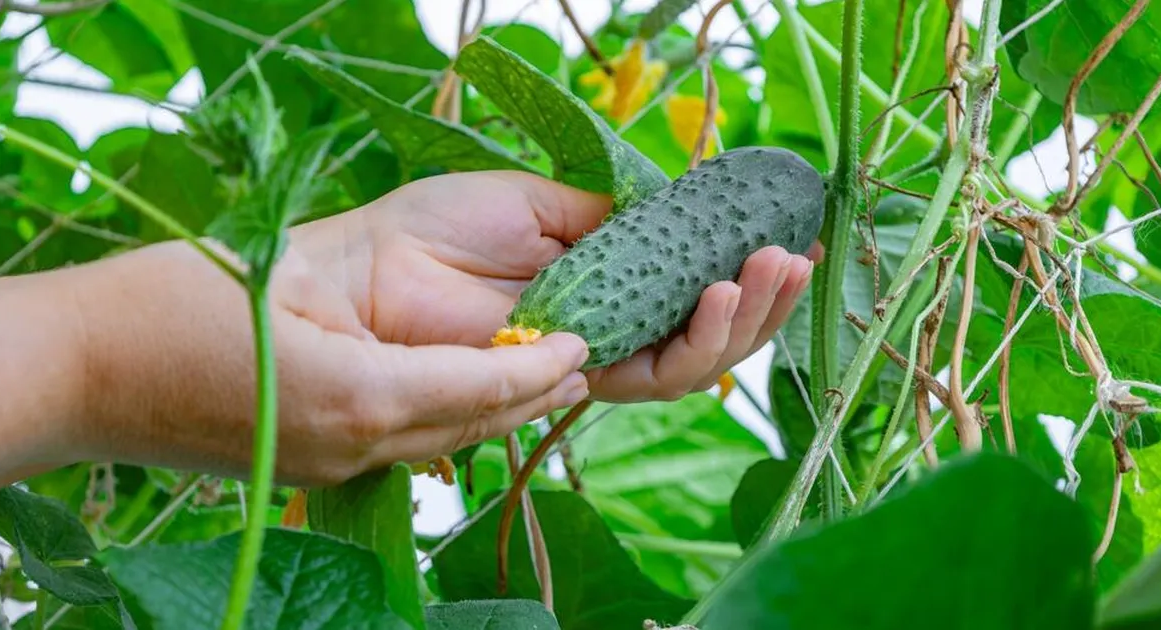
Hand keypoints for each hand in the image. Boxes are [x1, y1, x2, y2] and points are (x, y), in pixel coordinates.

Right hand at [0, 240, 589, 493]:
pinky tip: (459, 394)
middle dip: (529, 399)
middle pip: (469, 428)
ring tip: (539, 379)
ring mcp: (329, 468)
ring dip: (491, 413)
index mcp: (353, 397)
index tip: (580, 348)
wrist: (84, 370)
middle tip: (580, 365)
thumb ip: (372, 304)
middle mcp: (352, 447)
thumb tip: (443, 317)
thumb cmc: (173, 304)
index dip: (537, 372)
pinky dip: (443, 421)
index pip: (478, 392)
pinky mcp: (311, 469)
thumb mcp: (285, 274)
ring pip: (439, 444)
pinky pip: (401, 446)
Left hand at [292, 170, 819, 403]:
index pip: (688, 286)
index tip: (790, 233)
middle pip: (703, 330)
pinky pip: (652, 377)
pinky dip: (695, 342)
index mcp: (600, 281)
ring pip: (691, 362)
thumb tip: (678, 212)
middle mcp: (603, 327)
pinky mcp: (572, 384)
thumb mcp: (537, 202)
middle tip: (792, 255)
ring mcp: (591, 359)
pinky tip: (718, 295)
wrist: (369, 268)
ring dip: (742, 319)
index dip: (743, 267)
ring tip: (768, 271)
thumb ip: (612, 214)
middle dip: (759, 297)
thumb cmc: (435, 229)